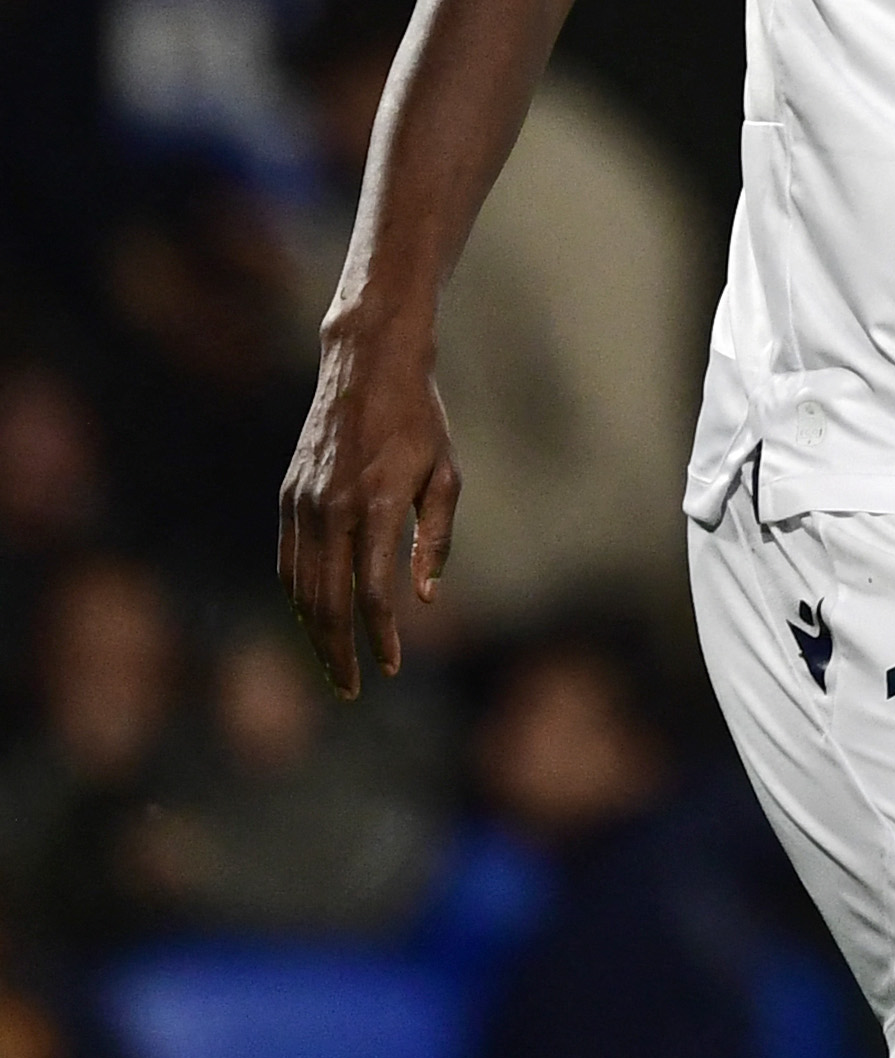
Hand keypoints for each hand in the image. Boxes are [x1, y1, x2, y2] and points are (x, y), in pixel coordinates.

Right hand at [278, 328, 459, 696]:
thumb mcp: (445, 475)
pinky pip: (287, 561)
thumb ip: (435, 538)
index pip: (373, 592)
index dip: (381, 637)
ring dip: (313, 632)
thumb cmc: (420, 422)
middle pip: (327, 601)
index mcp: (376, 506)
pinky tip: (312, 619)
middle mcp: (331, 509)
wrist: (367, 368)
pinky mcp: (287, 496)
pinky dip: (297, 598)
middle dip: (338, 651)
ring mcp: (302, 503)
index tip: (392, 666)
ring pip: (299, 587)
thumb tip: (424, 598)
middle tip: (351, 690)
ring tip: (332, 665)